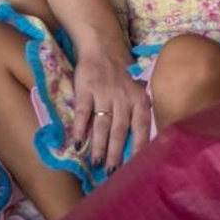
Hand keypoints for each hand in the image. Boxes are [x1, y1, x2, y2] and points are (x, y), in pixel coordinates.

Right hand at [69, 47, 149, 172]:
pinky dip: (81, 128)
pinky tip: (78, 143)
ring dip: (99, 145)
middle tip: (112, 171)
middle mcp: (123, 97)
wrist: (104, 47)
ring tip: (96, 164)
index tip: (138, 165)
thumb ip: (139, 111)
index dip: (140, 146)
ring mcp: (104, 93)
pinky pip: (84, 111)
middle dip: (117, 152)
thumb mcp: (138, 89)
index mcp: (139, 98)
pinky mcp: (86, 89)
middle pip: (120, 129)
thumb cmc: (123, 73)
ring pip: (102, 124)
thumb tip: (141, 140)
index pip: (142, 126)